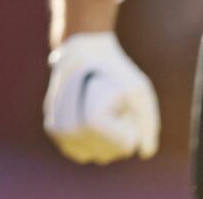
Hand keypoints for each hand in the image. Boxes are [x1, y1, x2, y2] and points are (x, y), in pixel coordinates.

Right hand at [43, 32, 159, 163]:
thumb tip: (145, 153)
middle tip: (111, 102)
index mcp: (89, 122)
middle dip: (118, 132)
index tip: (121, 101)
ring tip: (100, 108)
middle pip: (110, 153)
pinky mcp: (53, 131)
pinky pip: (81, 152)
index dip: (130, 124)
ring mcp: (58, 134)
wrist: (82, 48)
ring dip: (105, 137)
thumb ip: (148, 125)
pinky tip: (92, 119)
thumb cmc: (114, 69)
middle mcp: (68, 132)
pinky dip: (91, 140)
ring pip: (96, 154)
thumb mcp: (140, 91)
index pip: (124, 146)